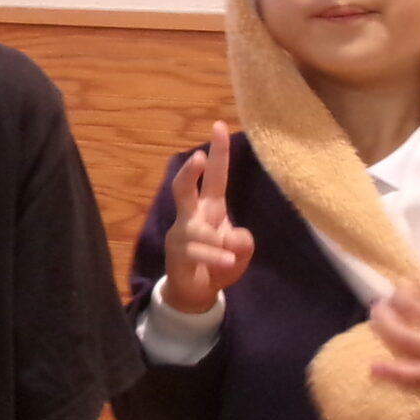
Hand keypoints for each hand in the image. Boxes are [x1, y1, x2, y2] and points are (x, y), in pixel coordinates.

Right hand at [159, 126, 253, 317]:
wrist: (195, 293)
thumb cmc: (218, 264)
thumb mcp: (240, 253)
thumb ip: (243, 243)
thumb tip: (233, 237)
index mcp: (210, 207)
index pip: (215, 176)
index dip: (218, 152)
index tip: (219, 125)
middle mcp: (191, 216)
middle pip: (183, 188)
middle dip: (190, 172)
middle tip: (200, 158)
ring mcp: (181, 234)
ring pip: (193, 228)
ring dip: (213, 241)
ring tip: (229, 258)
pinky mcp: (176, 254)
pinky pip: (195, 251)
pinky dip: (213, 256)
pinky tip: (227, 262)